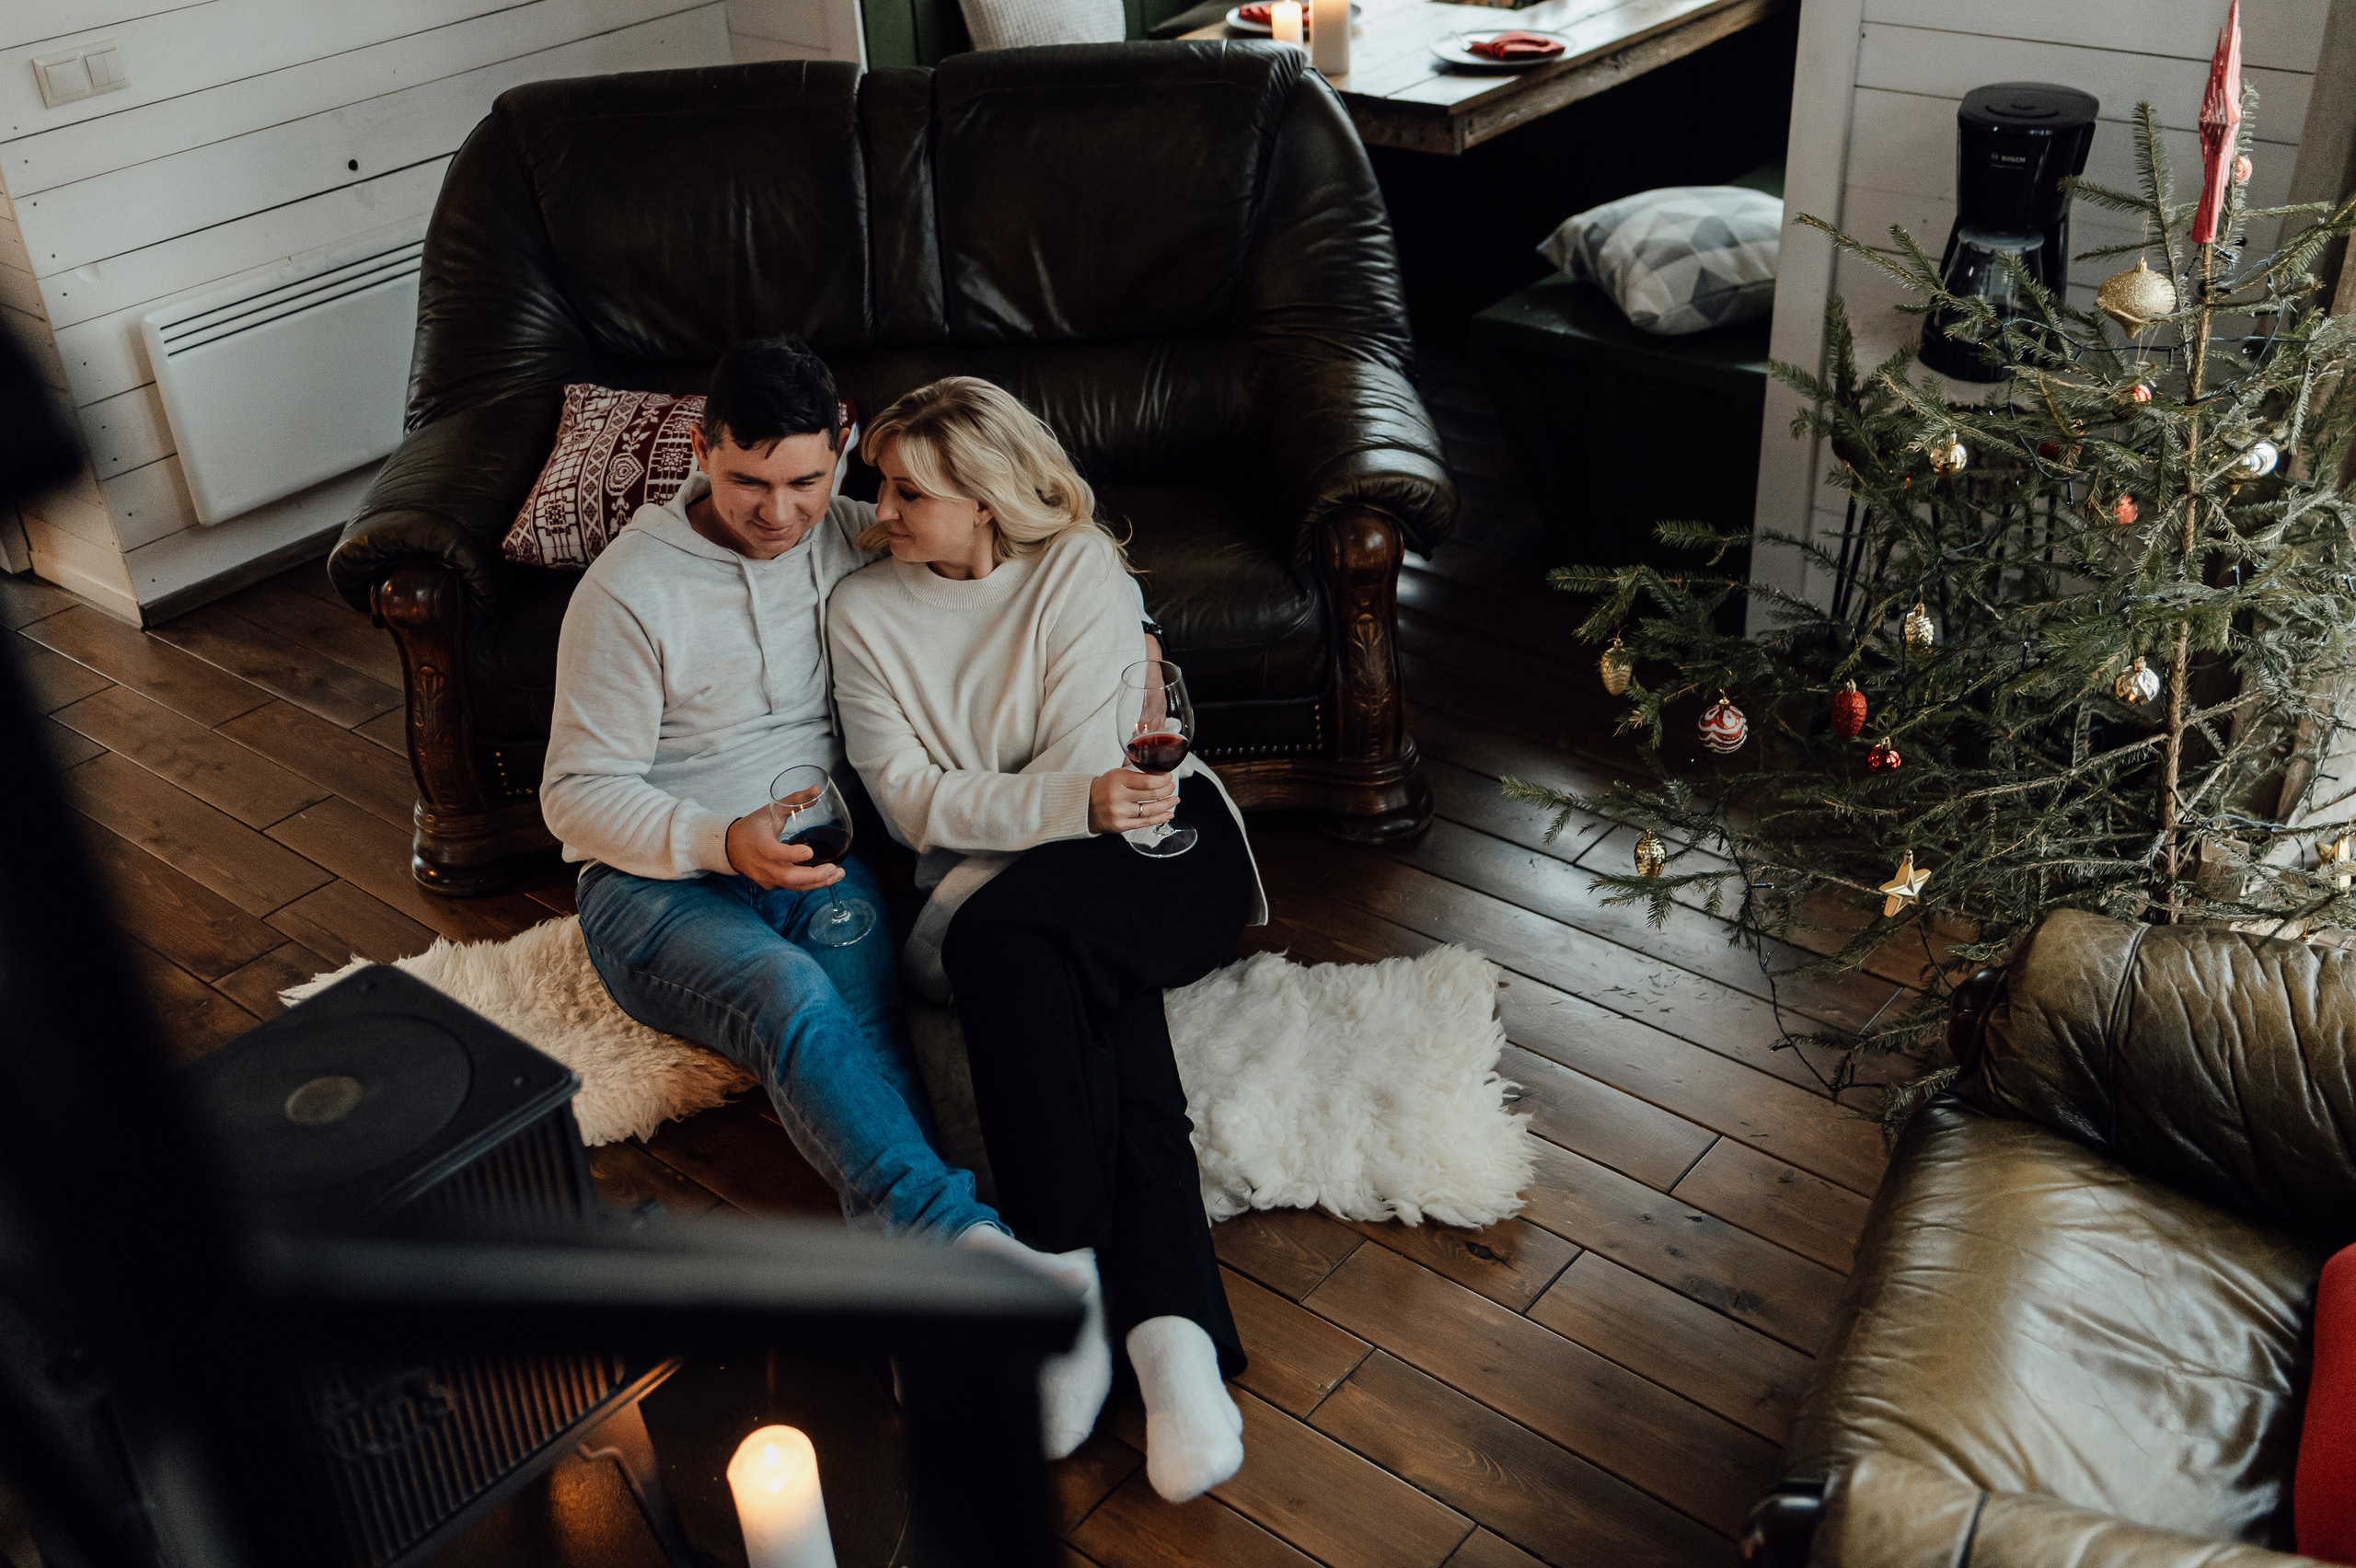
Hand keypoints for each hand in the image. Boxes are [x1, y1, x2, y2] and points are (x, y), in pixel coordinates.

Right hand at [725, 809, 848, 890]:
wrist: (731, 847)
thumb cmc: (753, 826)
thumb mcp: (771, 810)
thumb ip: (795, 800)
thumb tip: (817, 788)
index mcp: (759, 843)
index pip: (774, 853)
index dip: (792, 855)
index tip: (809, 851)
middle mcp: (761, 864)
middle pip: (788, 876)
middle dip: (813, 876)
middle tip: (834, 869)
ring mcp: (765, 877)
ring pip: (792, 886)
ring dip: (817, 883)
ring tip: (838, 874)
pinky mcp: (771, 885)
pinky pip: (791, 888)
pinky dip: (810, 884)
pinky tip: (827, 877)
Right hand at [1090, 767, 1177, 834]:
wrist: (1085, 805)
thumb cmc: (1104, 788)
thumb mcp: (1116, 774)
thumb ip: (1136, 774)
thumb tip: (1160, 774)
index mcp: (1118, 779)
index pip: (1148, 780)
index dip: (1163, 780)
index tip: (1169, 777)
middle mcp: (1118, 796)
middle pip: (1152, 794)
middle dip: (1167, 790)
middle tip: (1172, 787)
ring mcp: (1119, 812)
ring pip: (1151, 810)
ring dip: (1167, 805)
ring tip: (1175, 800)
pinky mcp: (1120, 825)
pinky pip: (1145, 823)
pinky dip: (1159, 818)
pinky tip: (1168, 814)